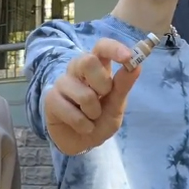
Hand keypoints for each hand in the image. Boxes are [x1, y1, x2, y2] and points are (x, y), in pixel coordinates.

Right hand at [43, 38, 141, 154]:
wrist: (82, 142)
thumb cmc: (100, 119)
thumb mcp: (116, 106)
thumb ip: (123, 86)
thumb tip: (137, 66)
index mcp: (97, 67)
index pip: (101, 46)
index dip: (114, 48)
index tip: (128, 57)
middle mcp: (77, 70)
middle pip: (88, 61)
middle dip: (102, 85)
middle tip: (103, 98)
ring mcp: (62, 83)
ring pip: (84, 94)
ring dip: (94, 112)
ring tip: (91, 117)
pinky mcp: (51, 99)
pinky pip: (73, 113)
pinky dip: (83, 125)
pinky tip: (81, 126)